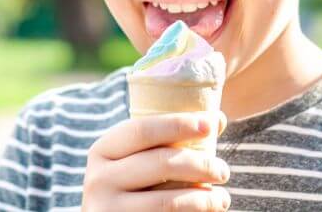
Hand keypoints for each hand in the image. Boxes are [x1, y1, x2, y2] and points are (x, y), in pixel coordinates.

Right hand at [81, 111, 229, 210]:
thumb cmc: (135, 185)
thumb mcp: (141, 158)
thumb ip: (172, 139)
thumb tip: (218, 118)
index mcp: (102, 150)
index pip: (143, 130)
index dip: (177, 124)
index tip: (210, 124)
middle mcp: (98, 180)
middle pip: (160, 163)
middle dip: (200, 164)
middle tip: (223, 171)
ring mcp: (107, 210)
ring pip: (167, 201)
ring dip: (203, 198)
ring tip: (223, 198)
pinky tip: (209, 210)